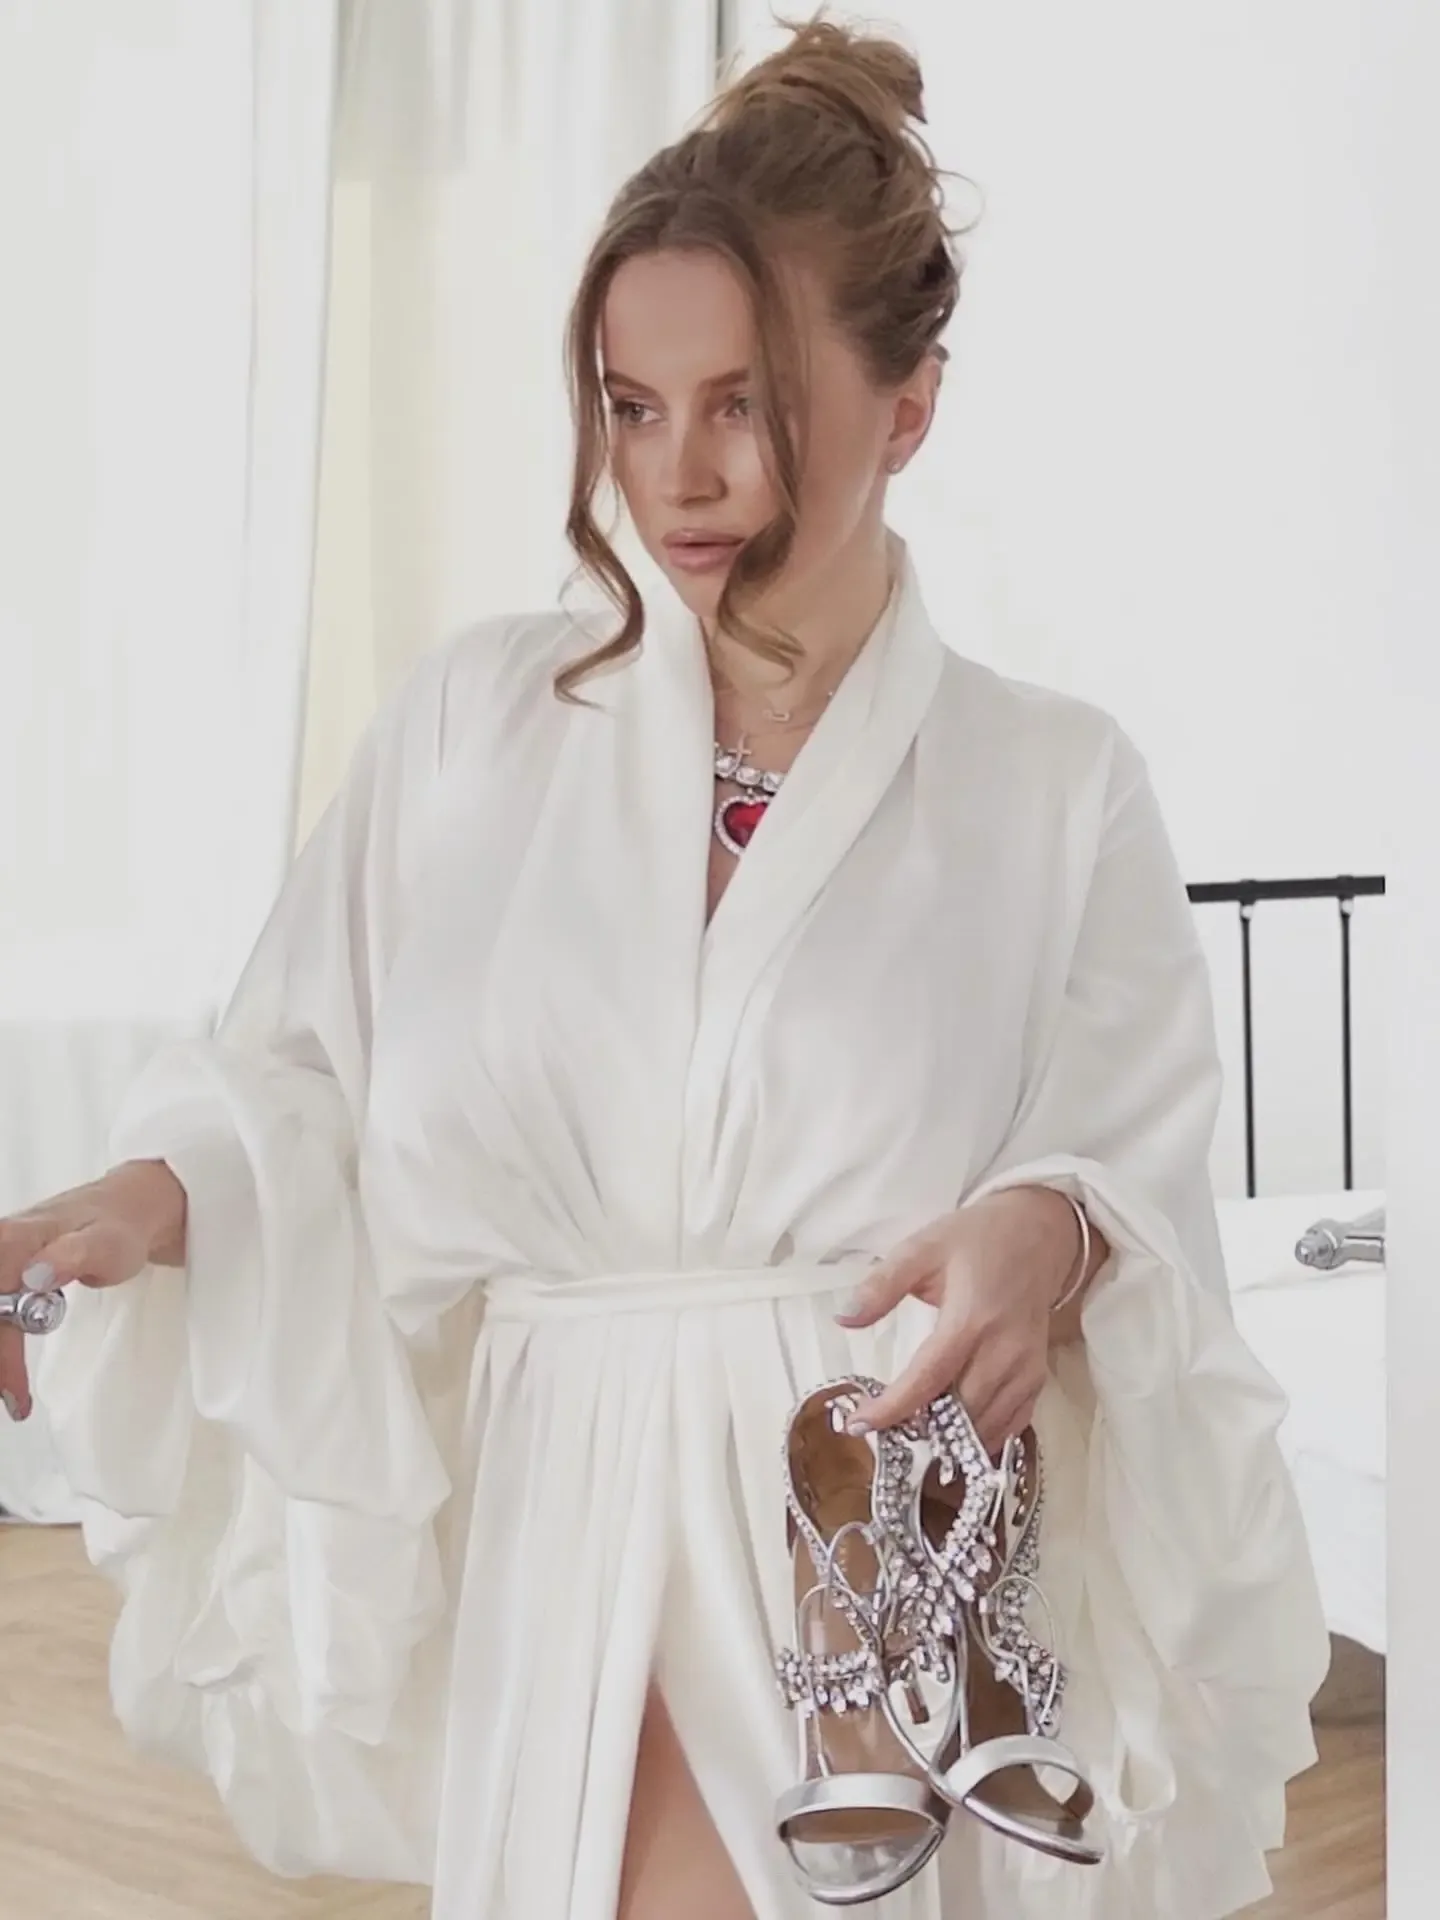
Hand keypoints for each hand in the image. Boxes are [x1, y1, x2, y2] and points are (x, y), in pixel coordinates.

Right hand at [0, 1161, 184, 1421]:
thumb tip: (33, 1275)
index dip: (2, 1350)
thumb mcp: (107, 1244)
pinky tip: (10, 1370)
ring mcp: (2, 1258)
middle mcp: (1, 1244)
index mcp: (18, 1238)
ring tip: (15, 1394)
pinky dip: (3, 1341)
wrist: (128, 1209)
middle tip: (15, 1397)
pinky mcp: (5, 1270)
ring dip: (1, 1354)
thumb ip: (72, 1256)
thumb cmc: (119, 1229)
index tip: (15, 1388)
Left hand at [834, 1187, 1093, 1456]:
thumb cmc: (976, 1240)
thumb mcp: (922, 1248)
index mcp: (971, 1318)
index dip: (892, 1408)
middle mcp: (1004, 1351)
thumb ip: (882, 1285)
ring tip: (909, 1430)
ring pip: (985, 1426)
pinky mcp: (1037, 1378)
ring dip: (948, 1438)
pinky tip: (951, 1432)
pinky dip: (979, 1437)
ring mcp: (1026, 1369)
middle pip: (959, 1411)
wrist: (1038, 1235)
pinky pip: (1009, 1425)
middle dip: (918, 1427)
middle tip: (879, 1428)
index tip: (859, 1424)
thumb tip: (843, 1319)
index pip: (928, 1378)